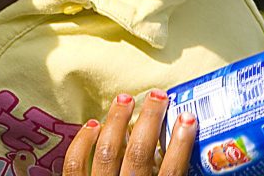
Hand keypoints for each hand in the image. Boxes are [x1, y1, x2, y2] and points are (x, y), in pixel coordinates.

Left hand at [63, 90, 196, 175]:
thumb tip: (181, 160)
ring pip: (107, 151)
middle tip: (159, 96)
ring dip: (117, 121)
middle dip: (150, 120)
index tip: (189, 118)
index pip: (172, 173)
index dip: (181, 143)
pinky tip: (93, 124)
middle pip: (139, 154)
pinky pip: (74, 164)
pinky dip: (82, 141)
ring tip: (126, 99)